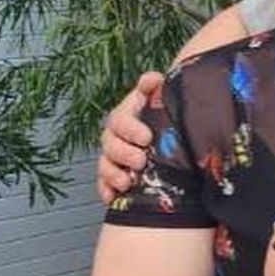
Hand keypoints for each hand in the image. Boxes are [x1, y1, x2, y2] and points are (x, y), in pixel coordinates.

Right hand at [96, 71, 163, 204]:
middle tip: (141, 161)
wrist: (171, 140)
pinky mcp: (113, 176)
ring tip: (128, 181)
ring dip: (114, 173)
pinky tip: (113, 197)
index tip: (146, 138)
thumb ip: (155, 88)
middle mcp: (117, 135)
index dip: (130, 128)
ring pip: (105, 164)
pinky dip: (107, 191)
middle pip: (110, 143)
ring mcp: (113, 156)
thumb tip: (152, 78)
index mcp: (128, 115)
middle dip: (124, 153)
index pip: (121, 118)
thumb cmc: (166, 118)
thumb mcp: (164, 101)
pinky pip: (103, 184)